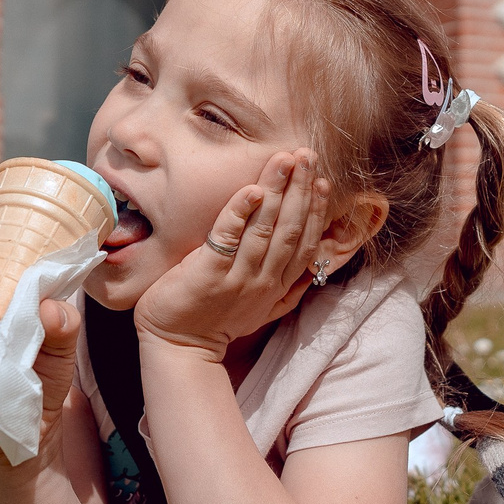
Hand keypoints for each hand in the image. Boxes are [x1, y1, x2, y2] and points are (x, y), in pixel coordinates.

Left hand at [133, 150, 331, 360]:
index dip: (316, 210)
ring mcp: (236, 277)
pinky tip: (250, 190)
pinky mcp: (207, 274)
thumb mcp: (262, 309)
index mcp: (276, 283)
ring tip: (284, 160)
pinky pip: (226, 239)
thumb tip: (316, 270)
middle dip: (300, 188)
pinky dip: (238, 213)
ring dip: (276, 191)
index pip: (304, 241)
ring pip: (264, 228)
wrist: (180, 348)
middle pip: (289, 228)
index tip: (323, 180)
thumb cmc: (217, 322)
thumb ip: (289, 289)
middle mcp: (262, 279)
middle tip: (307, 155)